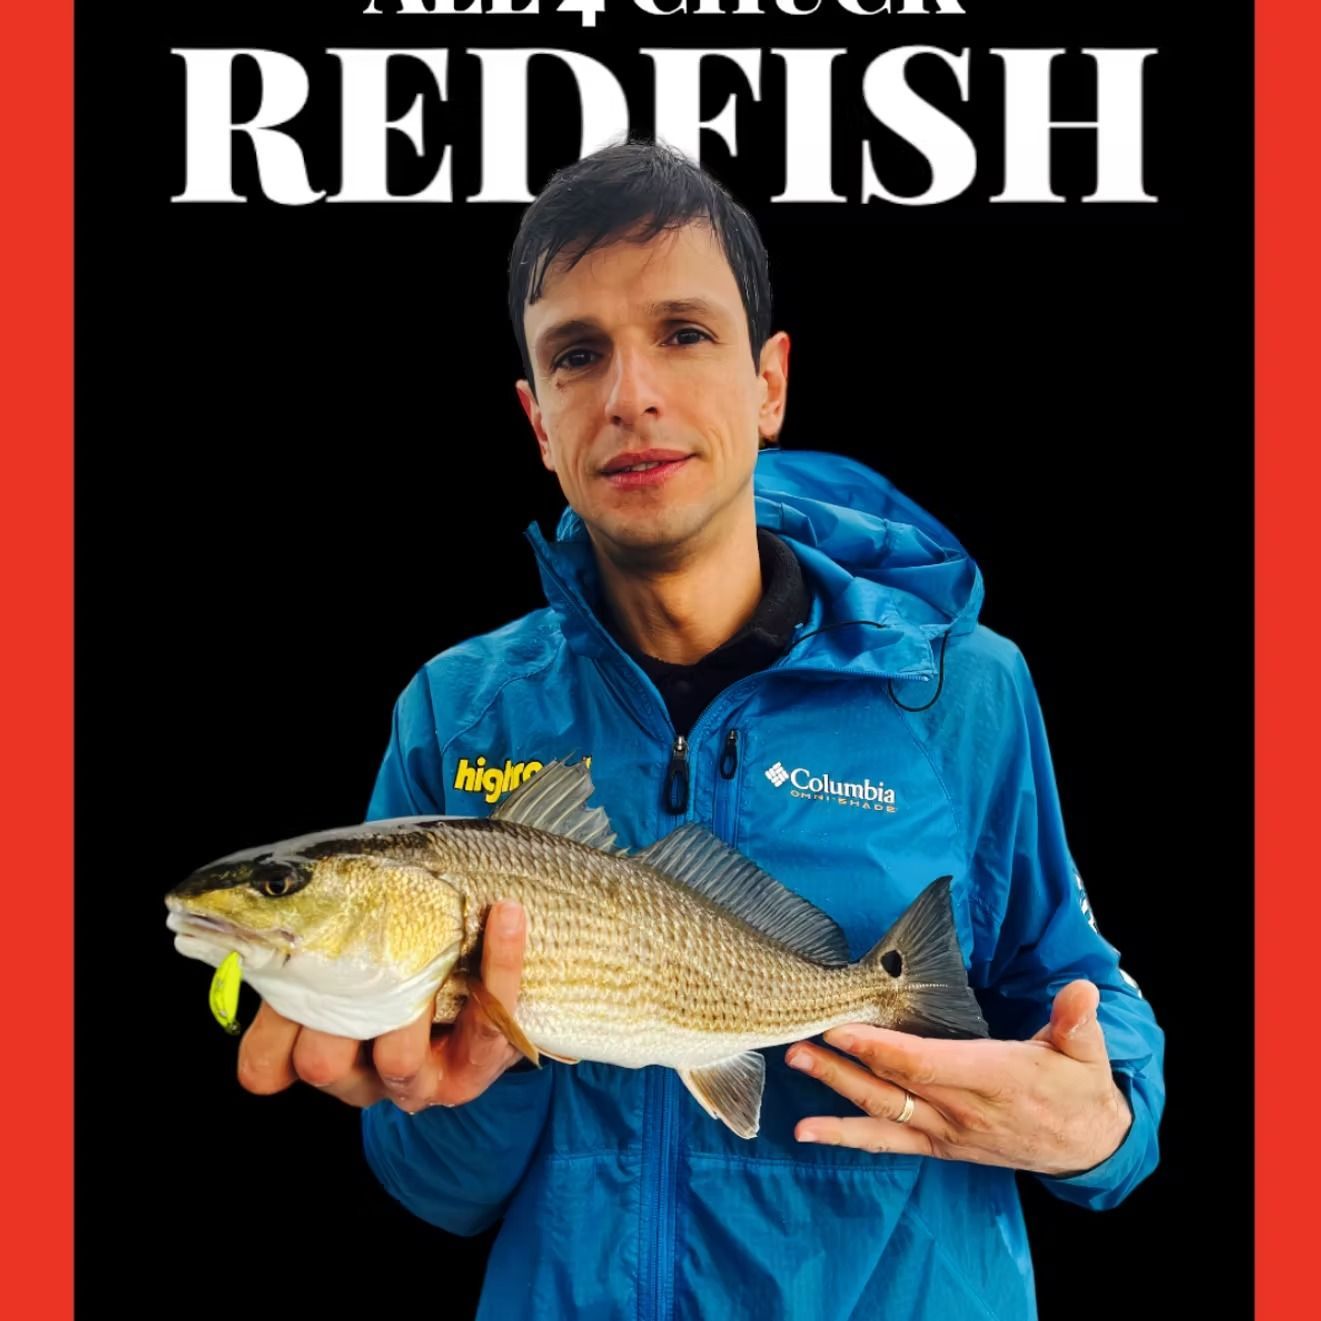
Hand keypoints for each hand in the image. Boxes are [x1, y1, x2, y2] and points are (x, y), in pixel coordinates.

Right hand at [237, 900, 527, 1112]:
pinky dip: (500, 962)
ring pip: (398, 1061)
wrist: (477, 955)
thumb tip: (280, 890)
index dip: (268, 1036)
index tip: (283, 972)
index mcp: (313, 1043)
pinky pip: (489, 1026)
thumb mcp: (349, 928)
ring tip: (434, 942)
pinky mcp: (476, 1067)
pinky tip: (506, 913)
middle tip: (358, 954)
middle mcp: (358, 1073)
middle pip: (322, 1063)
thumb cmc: (399, 937)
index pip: (267, 1064)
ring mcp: (418, 1079)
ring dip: (413, 997)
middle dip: (335, 1012)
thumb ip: (316, 918)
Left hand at [786, 979, 1132, 1176]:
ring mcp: (946, 1131)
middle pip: (891, 1087)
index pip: (925, 1064)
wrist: (1087, 1147)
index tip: (843, 1029)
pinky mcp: (938, 1145)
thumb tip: (1081, 990)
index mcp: (993, 1078)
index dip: (881, 1049)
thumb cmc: (1078, 1089)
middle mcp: (961, 1110)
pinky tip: (807, 1130)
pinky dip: (846, 1137)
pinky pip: (886, 1142)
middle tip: (798, 1042)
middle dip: (841, 1064)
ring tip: (796, 1066)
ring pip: (880, 1113)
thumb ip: (1076, 1021)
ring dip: (835, 1089)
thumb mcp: (1085, 1052)